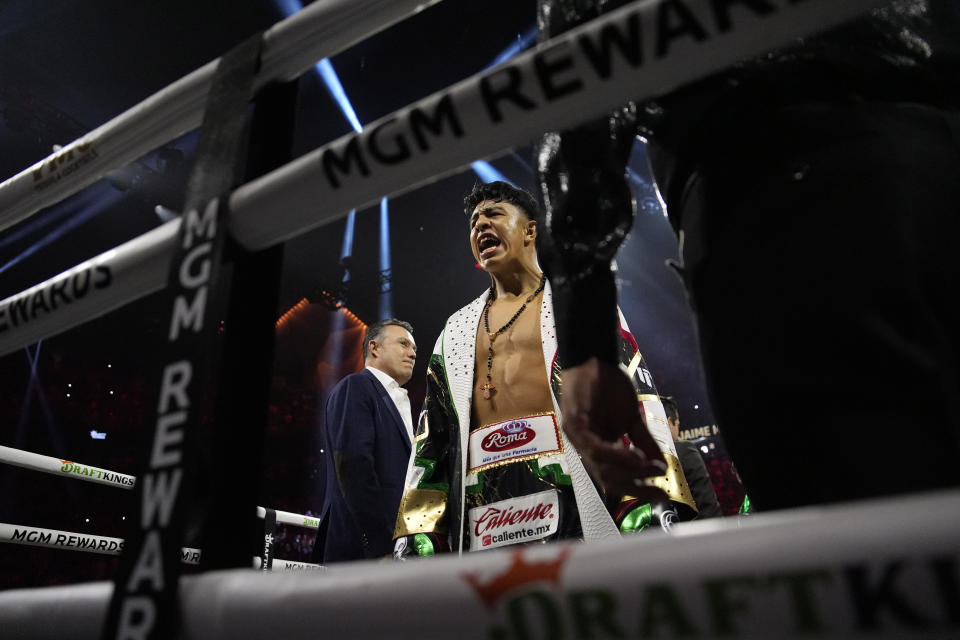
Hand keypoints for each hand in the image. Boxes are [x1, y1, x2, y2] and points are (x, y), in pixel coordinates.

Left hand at [561, 357, 667, 500]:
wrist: (594, 358)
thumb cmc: (609, 386)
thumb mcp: (631, 418)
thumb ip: (643, 442)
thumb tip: (663, 466)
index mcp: (596, 448)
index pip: (614, 479)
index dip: (638, 490)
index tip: (662, 495)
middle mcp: (584, 447)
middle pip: (607, 479)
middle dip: (635, 487)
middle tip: (660, 489)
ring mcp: (576, 437)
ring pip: (602, 467)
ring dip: (630, 471)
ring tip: (651, 469)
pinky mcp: (573, 423)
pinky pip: (595, 447)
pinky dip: (616, 455)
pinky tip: (634, 456)